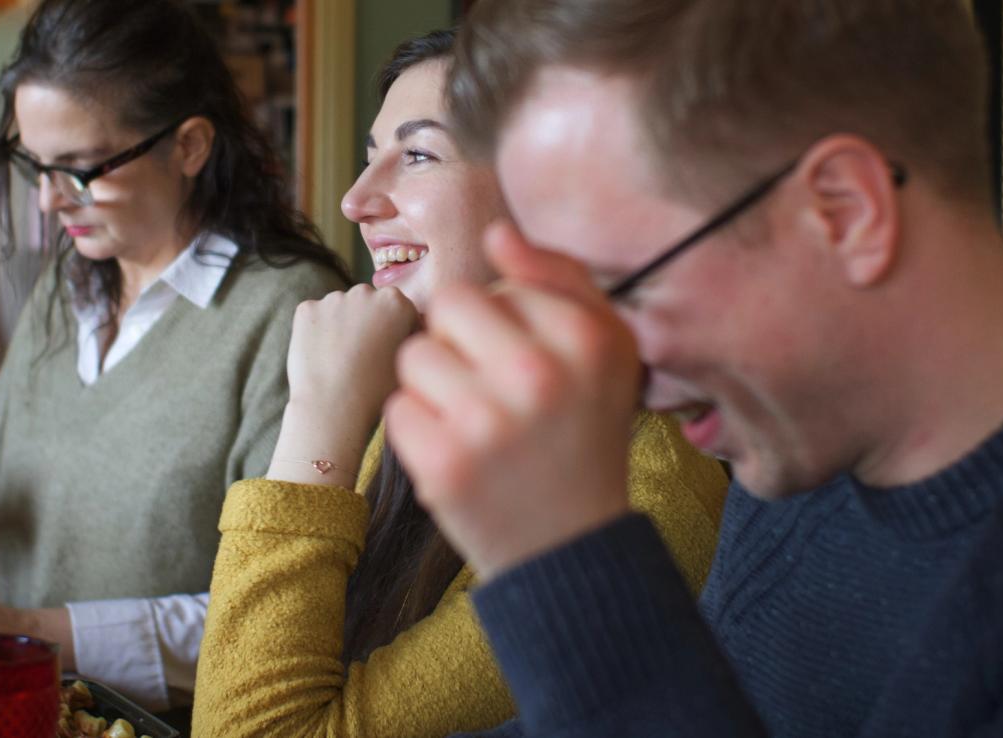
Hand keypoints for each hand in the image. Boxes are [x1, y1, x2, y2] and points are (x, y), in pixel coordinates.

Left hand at [286, 284, 420, 422]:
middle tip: (362, 355)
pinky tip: (320, 356)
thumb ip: (406, 337)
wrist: (333, 406)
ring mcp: (332, 298)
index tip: (388, 350)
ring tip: (339, 360)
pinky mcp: (306, 309)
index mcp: (396, 302)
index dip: (396, 330)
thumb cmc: (377, 391)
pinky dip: (316, 331)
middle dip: (367, 321)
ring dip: (341, 325)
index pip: (399, 309)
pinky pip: (314, 317)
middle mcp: (365, 291)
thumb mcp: (409, 362)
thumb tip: (399, 333)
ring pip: (339, 309)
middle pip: (368, 303)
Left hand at [385, 221, 641, 578]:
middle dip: (458, 343)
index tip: (524, 365)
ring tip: (476, 422)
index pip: (491, 286)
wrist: (574, 546)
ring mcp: (487, 421)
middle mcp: (538, 373)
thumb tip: (496, 231)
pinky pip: (398, 409)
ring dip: (435, 386)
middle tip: (491, 389)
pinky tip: (459, 453)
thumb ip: (559, 278)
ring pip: (414, 357)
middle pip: (445, 308)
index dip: (499, 323)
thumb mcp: (604, 347)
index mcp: (584, 337)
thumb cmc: (583, 431)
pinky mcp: (443, 463)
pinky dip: (420, 430)